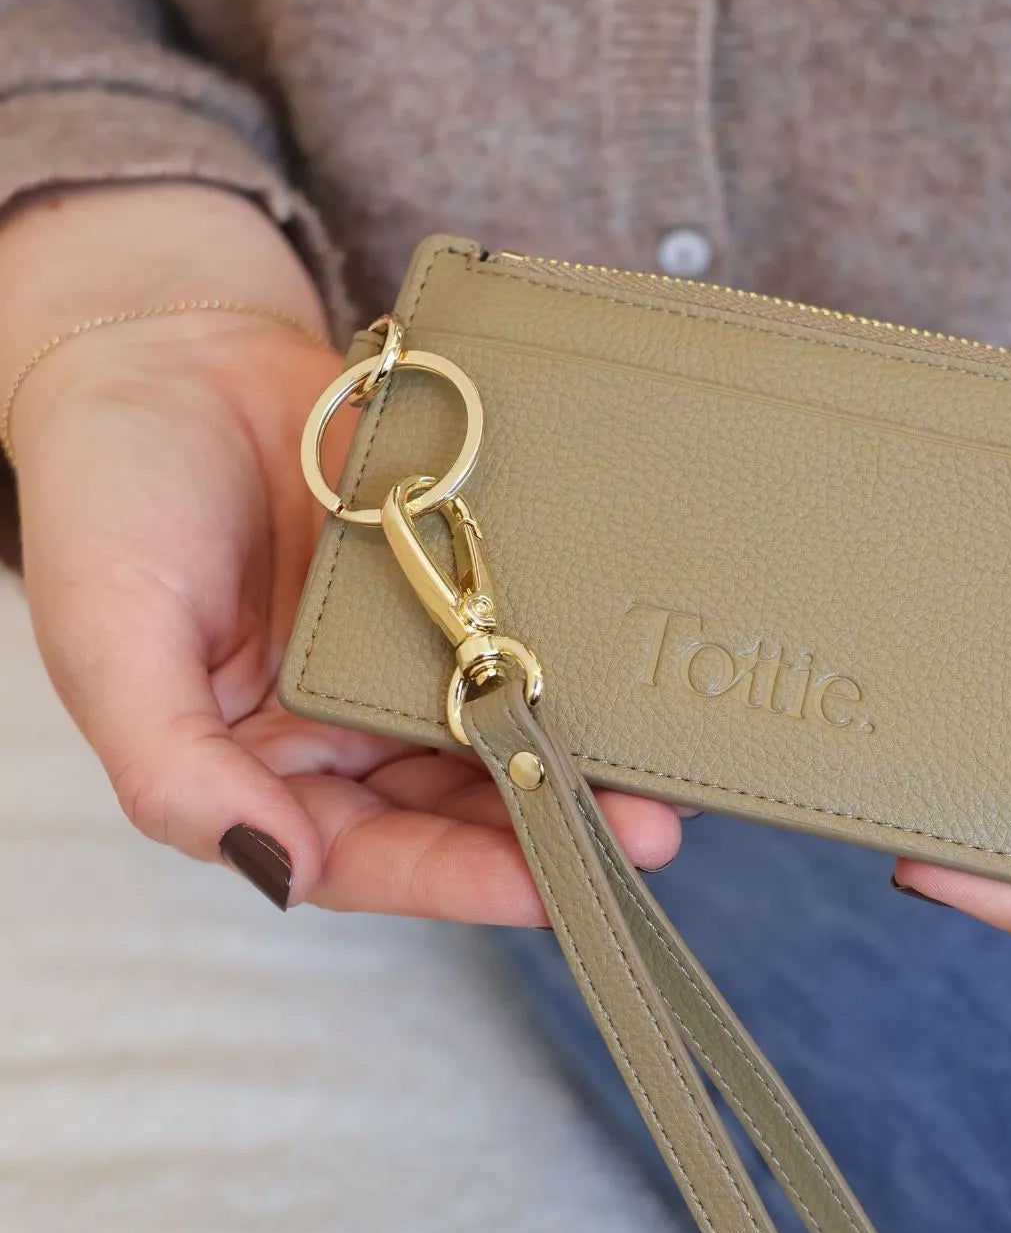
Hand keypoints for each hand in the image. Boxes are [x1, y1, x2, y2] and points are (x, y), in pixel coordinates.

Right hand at [8, 184, 677, 918]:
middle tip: (651, 833)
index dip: (463, 880)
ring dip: (588, 759)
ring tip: (676, 776)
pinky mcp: (463, 588)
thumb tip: (279, 868)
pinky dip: (583, 663)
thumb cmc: (112, 497)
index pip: (375, 856)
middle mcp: (354, 732)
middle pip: (467, 808)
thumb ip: (176, 769)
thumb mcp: (114, 642)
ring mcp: (416, 659)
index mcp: (271, 769)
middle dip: (556, 824)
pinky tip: (642, 677)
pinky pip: (529, 634)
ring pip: (512, 731)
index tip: (550, 887)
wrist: (172, 346)